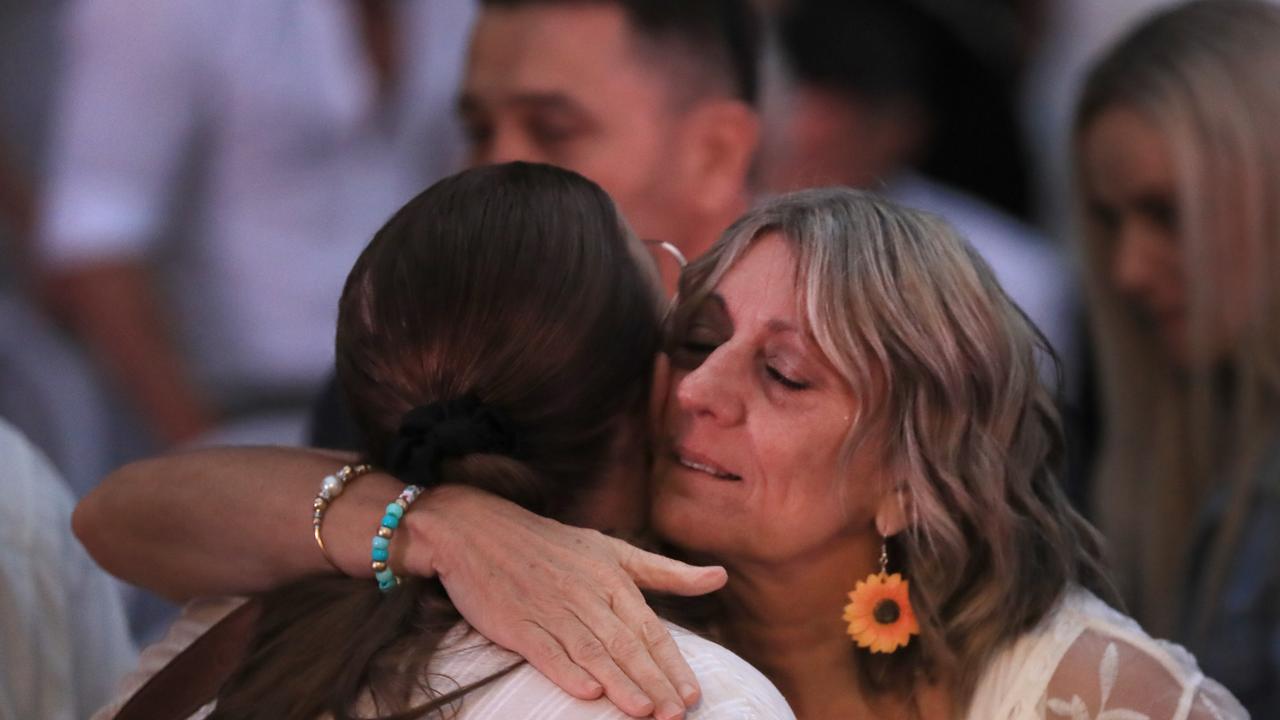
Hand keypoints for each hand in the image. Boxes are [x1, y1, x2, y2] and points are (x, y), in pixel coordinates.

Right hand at [404, 485, 727, 719]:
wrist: (478, 530)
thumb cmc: (552, 545)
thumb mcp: (612, 550)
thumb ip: (666, 572)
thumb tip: (720, 577)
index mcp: (611, 577)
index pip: (649, 628)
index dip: (672, 664)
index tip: (692, 696)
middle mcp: (585, 594)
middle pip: (626, 645)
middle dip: (654, 683)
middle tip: (676, 716)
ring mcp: (550, 609)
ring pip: (592, 652)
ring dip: (620, 684)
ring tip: (644, 712)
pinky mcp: (517, 622)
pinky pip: (546, 651)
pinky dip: (566, 671)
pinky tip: (587, 692)